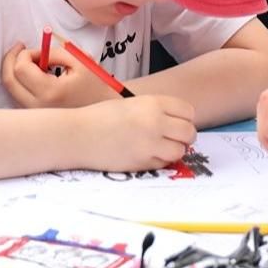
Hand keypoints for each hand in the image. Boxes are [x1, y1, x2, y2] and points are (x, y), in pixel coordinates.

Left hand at [0, 42, 114, 108]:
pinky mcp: (35, 117)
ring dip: (17, 70)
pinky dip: (21, 82)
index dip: (26, 53)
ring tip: (35, 62)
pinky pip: (18, 96)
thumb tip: (32, 53)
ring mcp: (35, 114)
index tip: (38, 49)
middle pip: (9, 80)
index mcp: (50, 92)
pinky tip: (36, 75)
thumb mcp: (78, 60)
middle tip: (20, 48)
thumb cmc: (95, 84)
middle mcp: (38, 107)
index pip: (21, 69)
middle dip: (12, 59)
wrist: (103, 113)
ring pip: (12, 88)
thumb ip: (52, 53)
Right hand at [78, 96, 197, 171]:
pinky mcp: (143, 163)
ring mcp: (150, 144)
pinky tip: (147, 155)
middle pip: (189, 132)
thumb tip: (177, 122)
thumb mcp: (131, 104)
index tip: (176, 123)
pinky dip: (160, 161)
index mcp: (153, 103)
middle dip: (184, 137)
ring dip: (173, 151)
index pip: (188, 111)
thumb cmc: (101, 117)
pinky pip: (164, 164)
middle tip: (172, 139)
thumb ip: (155, 110)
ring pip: (180, 151)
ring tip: (160, 148)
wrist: (78, 135)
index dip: (184, 119)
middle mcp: (156, 122)